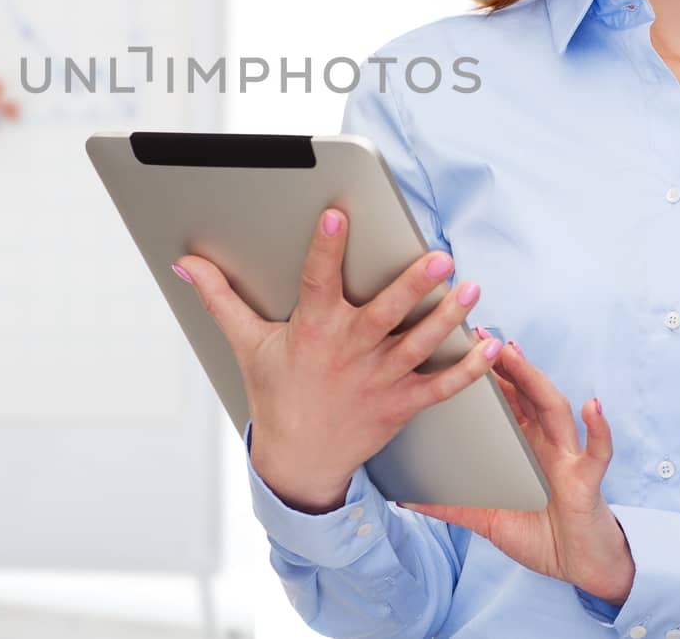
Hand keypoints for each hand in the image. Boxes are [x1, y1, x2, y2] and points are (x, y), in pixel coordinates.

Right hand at [173, 209, 504, 513]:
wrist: (300, 461)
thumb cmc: (277, 394)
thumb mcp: (247, 343)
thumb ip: (220, 297)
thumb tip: (187, 263)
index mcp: (312, 331)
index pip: (317, 282)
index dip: (325, 249)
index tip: (336, 217)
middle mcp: (349, 353)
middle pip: (385, 314)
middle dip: (413, 285)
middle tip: (439, 257)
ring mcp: (379, 380)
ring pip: (419, 344)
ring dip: (449, 318)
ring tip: (471, 288)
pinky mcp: (401, 403)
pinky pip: (440, 385)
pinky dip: (469, 368)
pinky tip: (493, 344)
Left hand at [401, 334, 634, 604]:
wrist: (580, 568)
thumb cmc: (538, 534)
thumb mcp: (487, 518)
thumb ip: (451, 507)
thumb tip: (405, 500)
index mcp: (523, 445)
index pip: (505, 400)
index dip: (486, 373)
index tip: (461, 344)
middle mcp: (546, 442)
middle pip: (526, 393)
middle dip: (506, 362)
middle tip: (481, 334)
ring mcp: (567, 457)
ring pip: (554, 409)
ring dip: (535, 380)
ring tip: (515, 354)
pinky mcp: (586, 481)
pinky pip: (597, 452)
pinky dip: (598, 429)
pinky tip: (592, 407)